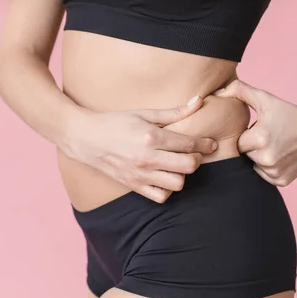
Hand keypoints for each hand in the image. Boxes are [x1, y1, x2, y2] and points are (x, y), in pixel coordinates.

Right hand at [61, 96, 217, 201]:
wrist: (85, 138)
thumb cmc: (115, 122)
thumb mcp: (144, 113)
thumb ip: (174, 112)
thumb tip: (199, 101)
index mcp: (151, 137)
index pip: (189, 144)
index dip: (205, 144)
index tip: (210, 144)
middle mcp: (147, 158)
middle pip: (188, 166)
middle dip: (196, 159)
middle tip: (192, 153)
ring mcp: (140, 174)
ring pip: (177, 183)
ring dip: (182, 175)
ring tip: (176, 165)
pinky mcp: (134, 186)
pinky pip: (161, 196)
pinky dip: (167, 189)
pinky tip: (164, 177)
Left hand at [215, 80, 296, 185]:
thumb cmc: (288, 113)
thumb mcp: (264, 98)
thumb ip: (239, 91)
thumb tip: (216, 93)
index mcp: (259, 138)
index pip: (238, 143)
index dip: (247, 136)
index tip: (258, 130)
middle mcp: (266, 158)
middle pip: (245, 156)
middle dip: (253, 148)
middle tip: (268, 138)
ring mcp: (275, 172)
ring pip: (254, 167)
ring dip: (260, 158)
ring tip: (275, 146)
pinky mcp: (282, 181)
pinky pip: (265, 176)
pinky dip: (269, 168)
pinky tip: (280, 156)